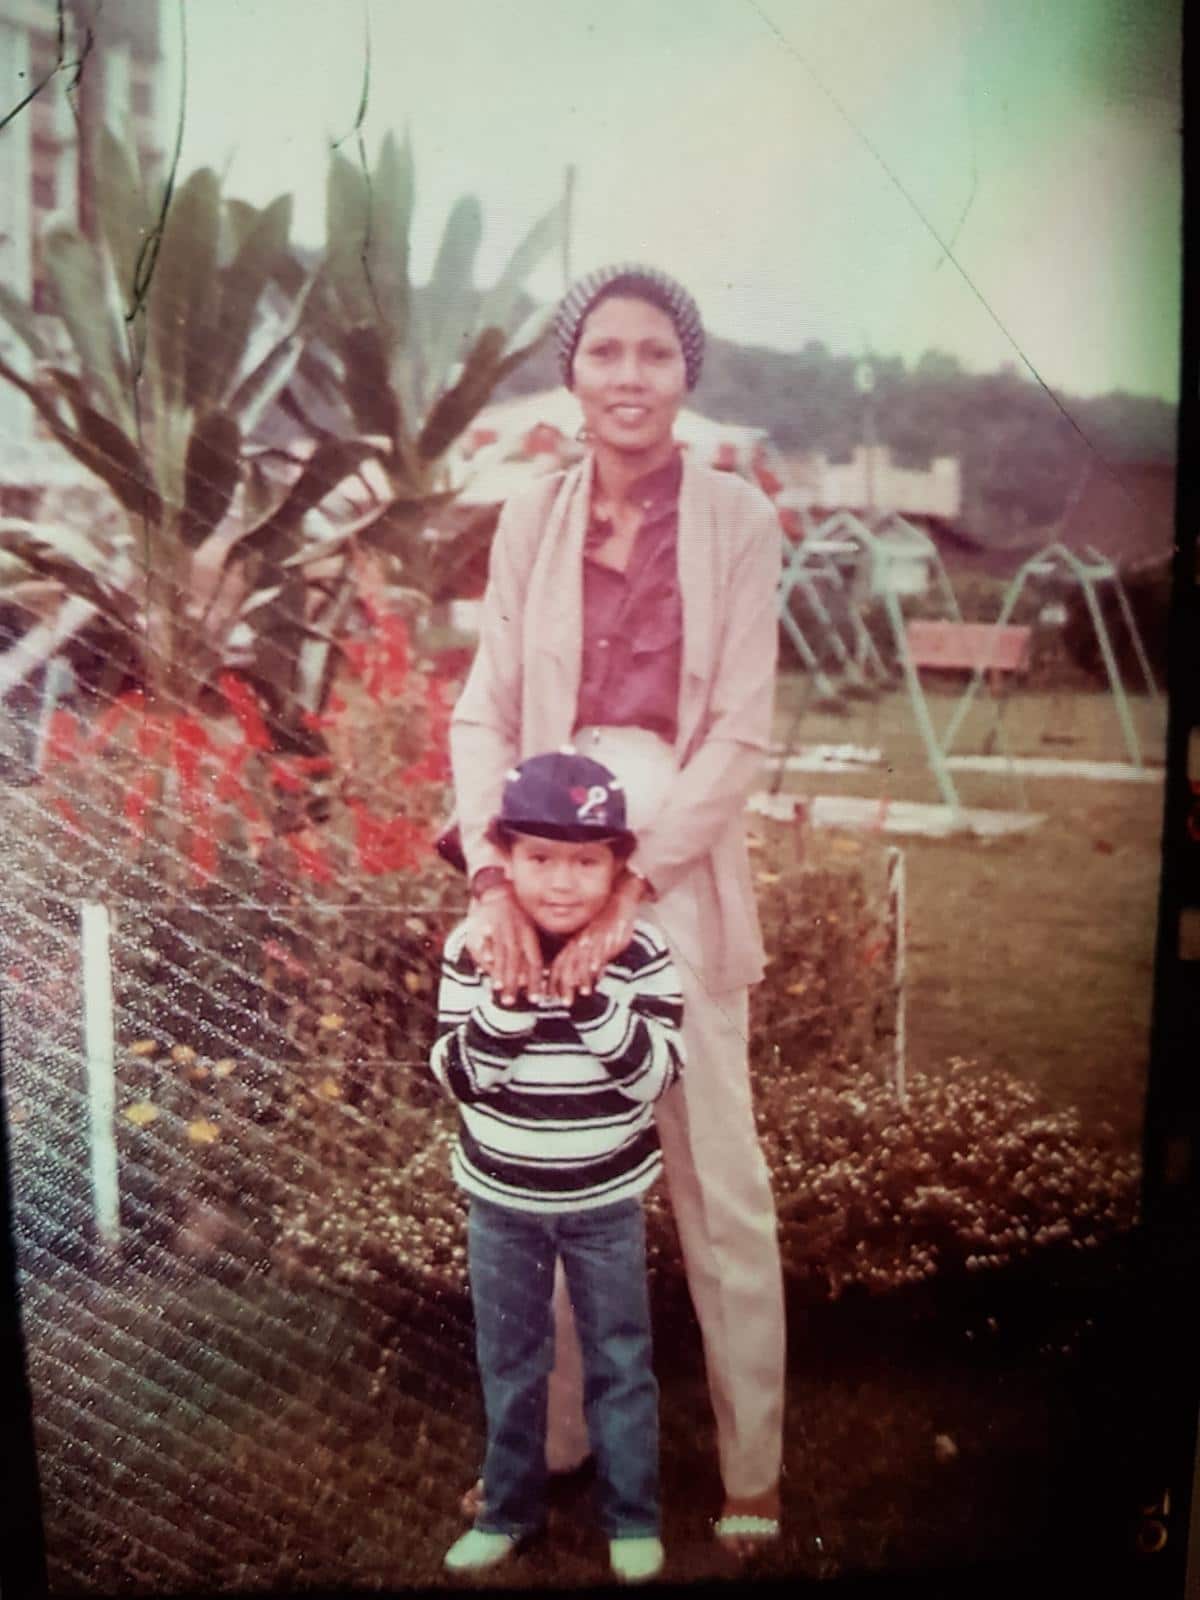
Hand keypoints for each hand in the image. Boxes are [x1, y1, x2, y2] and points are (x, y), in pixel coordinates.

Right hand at [464, 884, 543, 1004]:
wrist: (497, 888)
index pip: (534, 962)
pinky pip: (484, 938)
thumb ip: (529, 954)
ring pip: (502, 951)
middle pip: (516, 961)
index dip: (535, 981)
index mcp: (527, 936)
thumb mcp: (528, 931)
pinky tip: (485, 960)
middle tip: (510, 1001)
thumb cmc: (515, 915)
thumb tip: (535, 979)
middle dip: (513, 982)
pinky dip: (485, 948)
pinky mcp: (483, 924)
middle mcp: (515, 933)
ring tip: (497, 987)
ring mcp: (499, 928)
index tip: (535, 999)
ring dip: (500, 970)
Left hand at [547, 871, 645, 1004]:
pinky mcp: (605, 933)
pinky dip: (596, 959)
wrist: (618, 897)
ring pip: (582, 958)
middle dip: (565, 986)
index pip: (561, 965)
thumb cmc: (608, 920)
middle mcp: (581, 942)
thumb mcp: (597, 941)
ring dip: (581, 977)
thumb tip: (593, 975)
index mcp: (576, 944)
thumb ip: (593, 958)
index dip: (556, 983)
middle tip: (565, 1003)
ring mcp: (592, 938)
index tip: (555, 998)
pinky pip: (599, 946)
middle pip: (567, 966)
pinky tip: (595, 970)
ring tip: (581, 992)